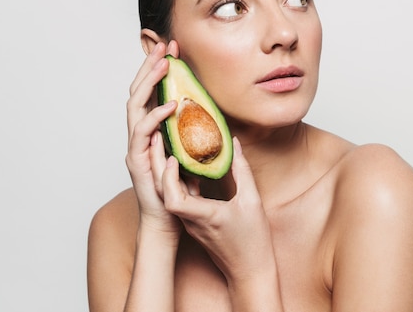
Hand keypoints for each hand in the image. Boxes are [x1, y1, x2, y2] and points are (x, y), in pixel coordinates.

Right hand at [125, 40, 181, 237]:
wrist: (167, 219)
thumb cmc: (178, 189)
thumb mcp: (192, 154)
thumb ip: (197, 135)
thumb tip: (218, 119)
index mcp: (151, 130)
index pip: (151, 93)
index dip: (159, 70)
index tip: (173, 50)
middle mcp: (139, 134)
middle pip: (138, 91)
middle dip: (149, 66)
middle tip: (164, 45)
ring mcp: (135, 145)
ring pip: (134, 105)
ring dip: (148, 82)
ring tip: (164, 64)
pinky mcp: (136, 160)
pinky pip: (142, 133)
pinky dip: (155, 116)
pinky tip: (171, 104)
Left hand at [161, 137, 275, 282]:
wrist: (251, 272)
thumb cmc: (254, 241)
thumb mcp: (253, 201)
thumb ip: (242, 170)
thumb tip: (233, 144)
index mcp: (204, 216)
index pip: (173, 199)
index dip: (168, 178)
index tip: (172, 158)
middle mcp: (192, 221)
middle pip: (165, 194)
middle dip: (159, 166)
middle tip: (161, 141)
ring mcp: (191, 224)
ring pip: (170, 197)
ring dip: (167, 174)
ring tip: (170, 149)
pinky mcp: (195, 225)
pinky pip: (181, 201)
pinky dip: (179, 183)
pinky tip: (186, 169)